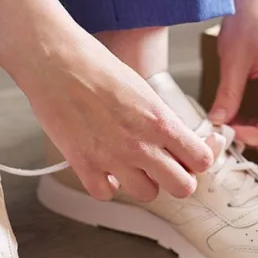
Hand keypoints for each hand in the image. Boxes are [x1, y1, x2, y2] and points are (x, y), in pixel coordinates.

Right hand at [20, 36, 214, 202]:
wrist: (56, 62)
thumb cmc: (96, 67)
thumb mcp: (143, 90)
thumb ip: (161, 120)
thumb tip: (175, 140)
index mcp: (161, 121)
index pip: (201, 160)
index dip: (198, 159)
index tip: (190, 155)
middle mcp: (141, 144)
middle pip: (182, 187)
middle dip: (177, 178)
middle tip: (165, 167)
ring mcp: (112, 158)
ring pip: (147, 195)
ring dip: (143, 183)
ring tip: (132, 166)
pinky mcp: (84, 165)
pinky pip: (106, 194)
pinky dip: (107, 186)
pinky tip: (105, 170)